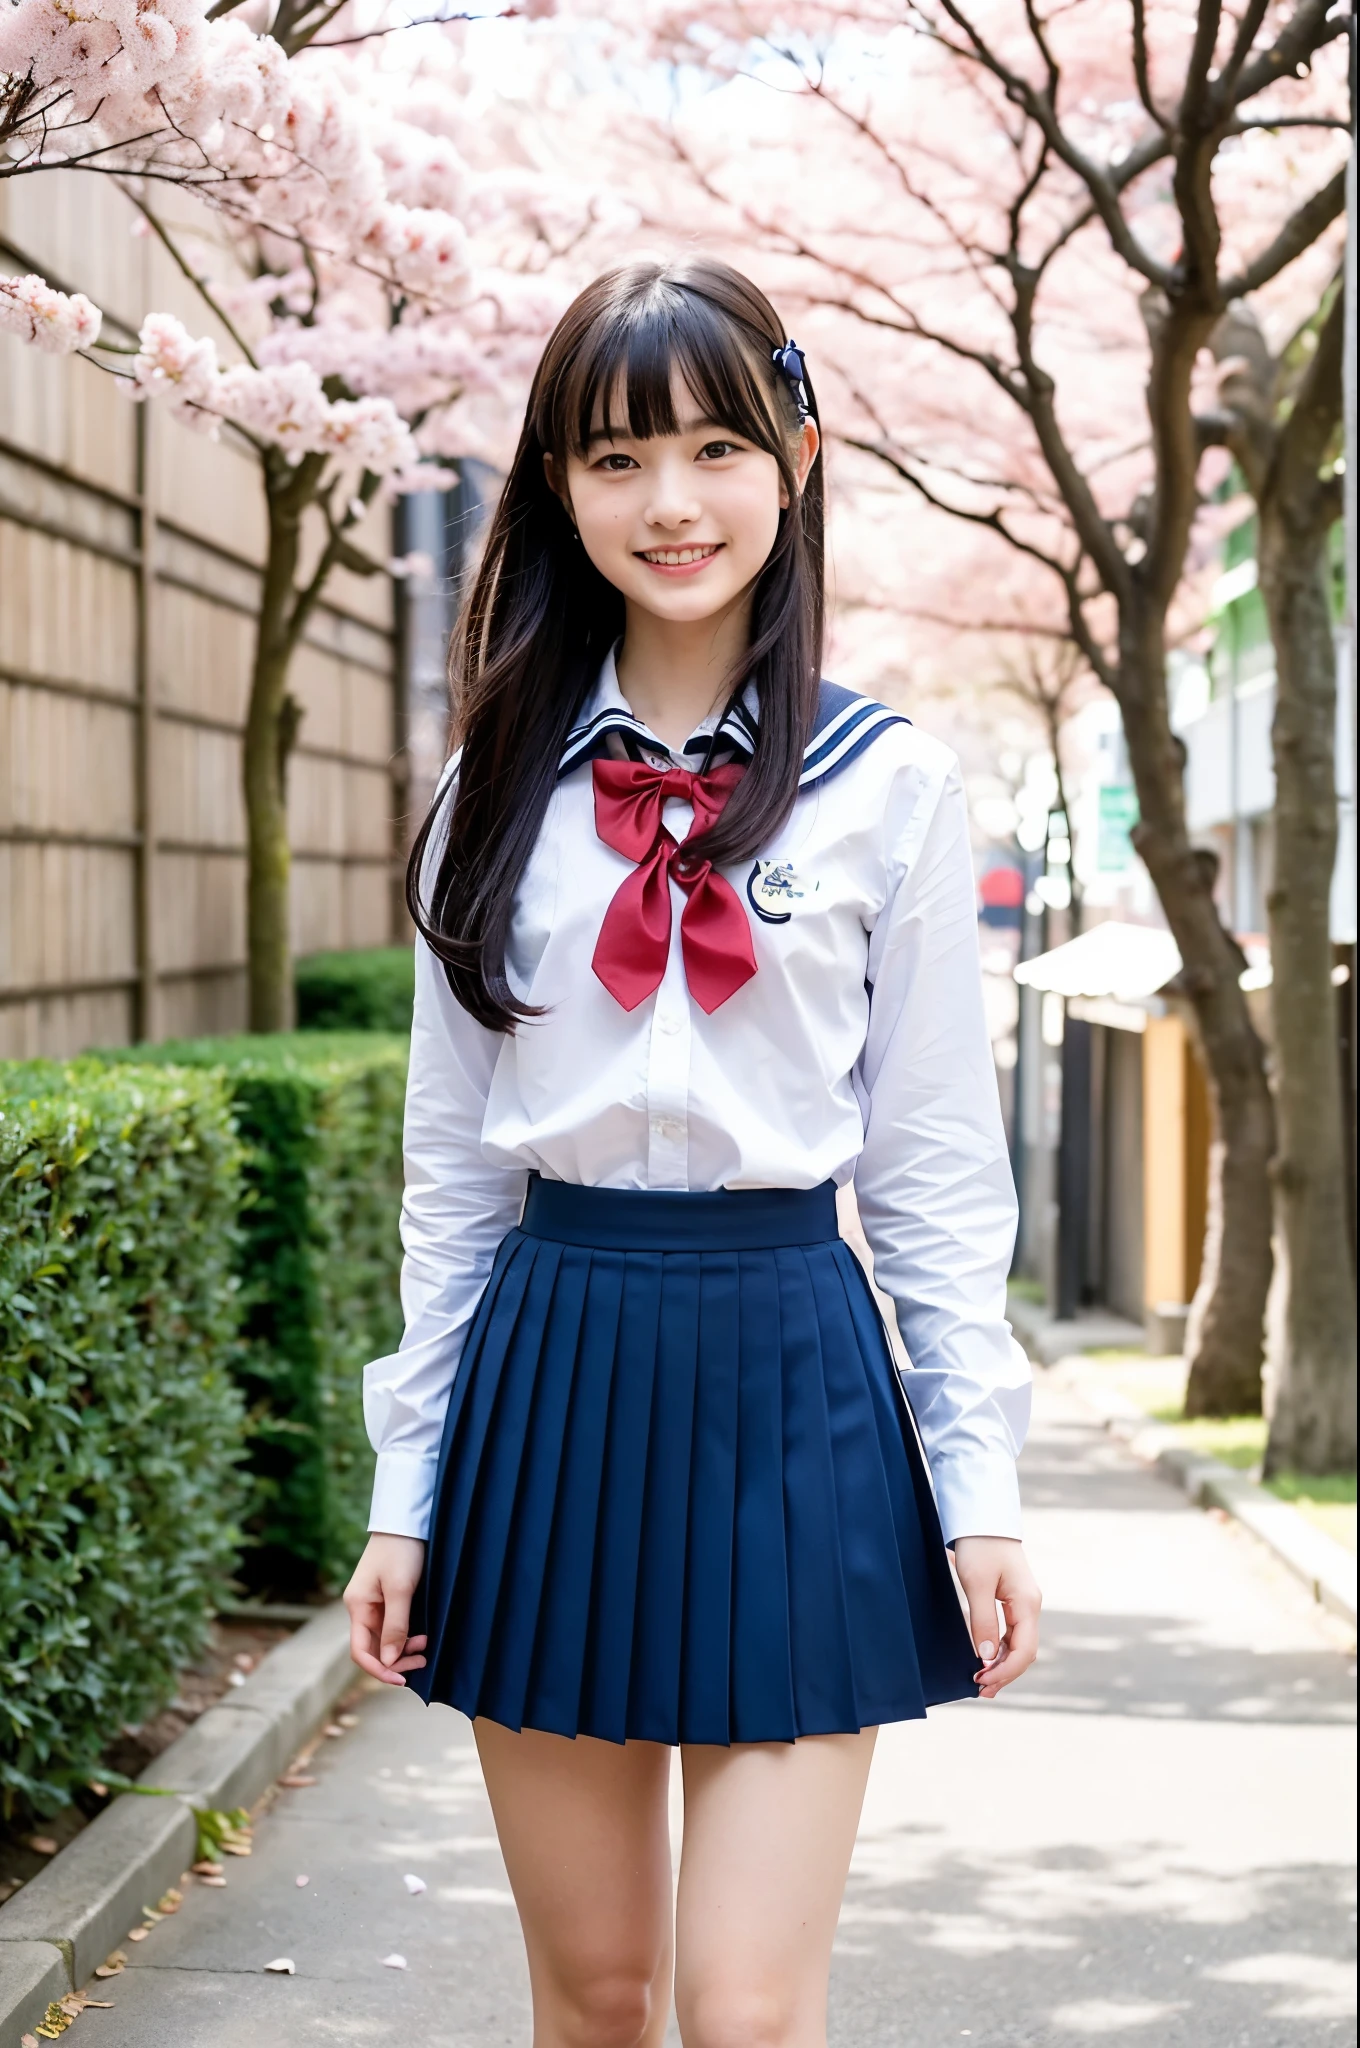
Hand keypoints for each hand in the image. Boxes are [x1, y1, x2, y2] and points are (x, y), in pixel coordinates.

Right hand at [343, 1533, 428, 1685]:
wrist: (407, 1521)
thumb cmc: (401, 1551)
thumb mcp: (400, 1590)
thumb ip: (394, 1627)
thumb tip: (387, 1661)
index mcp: (357, 1606)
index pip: (360, 1651)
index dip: (379, 1670)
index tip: (402, 1680)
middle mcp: (362, 1608)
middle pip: (373, 1648)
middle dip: (396, 1661)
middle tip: (422, 1661)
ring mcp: (374, 1604)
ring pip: (384, 1640)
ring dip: (402, 1649)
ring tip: (425, 1646)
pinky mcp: (387, 1598)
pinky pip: (392, 1627)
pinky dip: (406, 1636)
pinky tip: (421, 1636)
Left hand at [952, 1536, 1040, 1699]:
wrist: (982, 1518)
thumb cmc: (979, 1546)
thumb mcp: (975, 1584)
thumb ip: (982, 1621)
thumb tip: (985, 1657)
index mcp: (1027, 1604)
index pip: (1024, 1651)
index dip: (1004, 1672)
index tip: (981, 1682)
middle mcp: (1030, 1606)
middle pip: (1023, 1652)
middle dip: (1004, 1673)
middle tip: (979, 1690)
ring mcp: (1023, 1604)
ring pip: (1018, 1644)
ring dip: (1002, 1664)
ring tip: (982, 1682)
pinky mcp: (1012, 1600)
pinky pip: (1010, 1633)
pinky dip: (999, 1649)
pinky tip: (985, 1659)